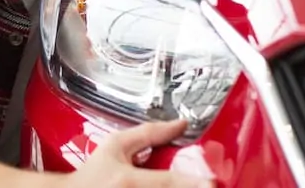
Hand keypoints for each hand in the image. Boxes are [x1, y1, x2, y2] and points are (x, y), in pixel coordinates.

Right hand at [59, 120, 214, 187]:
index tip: (211, 183)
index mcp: (128, 180)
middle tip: (208, 184)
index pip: (166, 181)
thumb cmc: (93, 174)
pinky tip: (176, 187)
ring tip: (195, 185)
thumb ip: (148, 134)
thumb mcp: (115, 146)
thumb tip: (179, 124)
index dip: (191, 183)